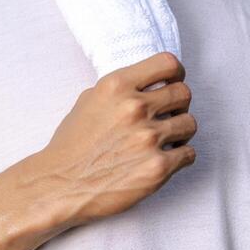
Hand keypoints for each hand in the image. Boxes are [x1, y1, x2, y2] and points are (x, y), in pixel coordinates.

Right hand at [32, 51, 196, 229]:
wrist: (60, 185)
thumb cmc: (72, 146)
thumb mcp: (89, 100)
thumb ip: (120, 89)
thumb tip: (148, 84)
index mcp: (117, 86)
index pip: (167, 63)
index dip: (175, 73)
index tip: (173, 81)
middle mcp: (135, 108)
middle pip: (184, 93)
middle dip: (178, 105)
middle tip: (168, 116)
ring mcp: (148, 138)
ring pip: (190, 123)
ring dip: (180, 132)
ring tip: (164, 140)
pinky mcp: (158, 167)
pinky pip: (188, 153)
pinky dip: (179, 157)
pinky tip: (163, 159)